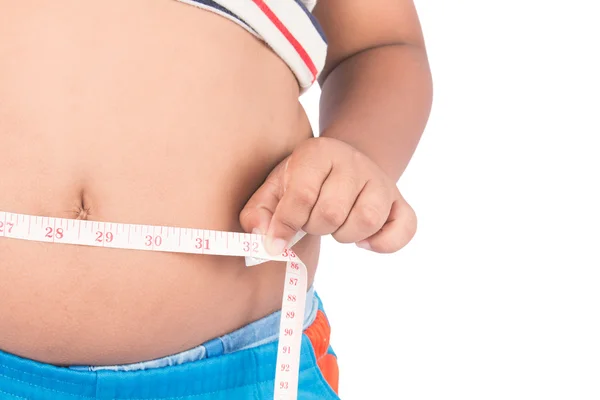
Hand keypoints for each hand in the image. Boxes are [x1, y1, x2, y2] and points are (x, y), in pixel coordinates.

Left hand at [240, 137, 416, 254]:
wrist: (342, 164)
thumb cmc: (303, 181)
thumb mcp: (274, 188)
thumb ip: (259, 213)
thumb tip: (267, 241)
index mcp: (318, 153)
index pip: (302, 195)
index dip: (285, 225)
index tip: (276, 240)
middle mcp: (353, 162)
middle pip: (332, 212)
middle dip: (315, 227)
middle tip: (311, 220)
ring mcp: (380, 181)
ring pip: (366, 220)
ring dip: (345, 235)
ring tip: (336, 226)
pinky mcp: (399, 201)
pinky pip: (403, 229)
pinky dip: (382, 243)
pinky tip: (363, 241)